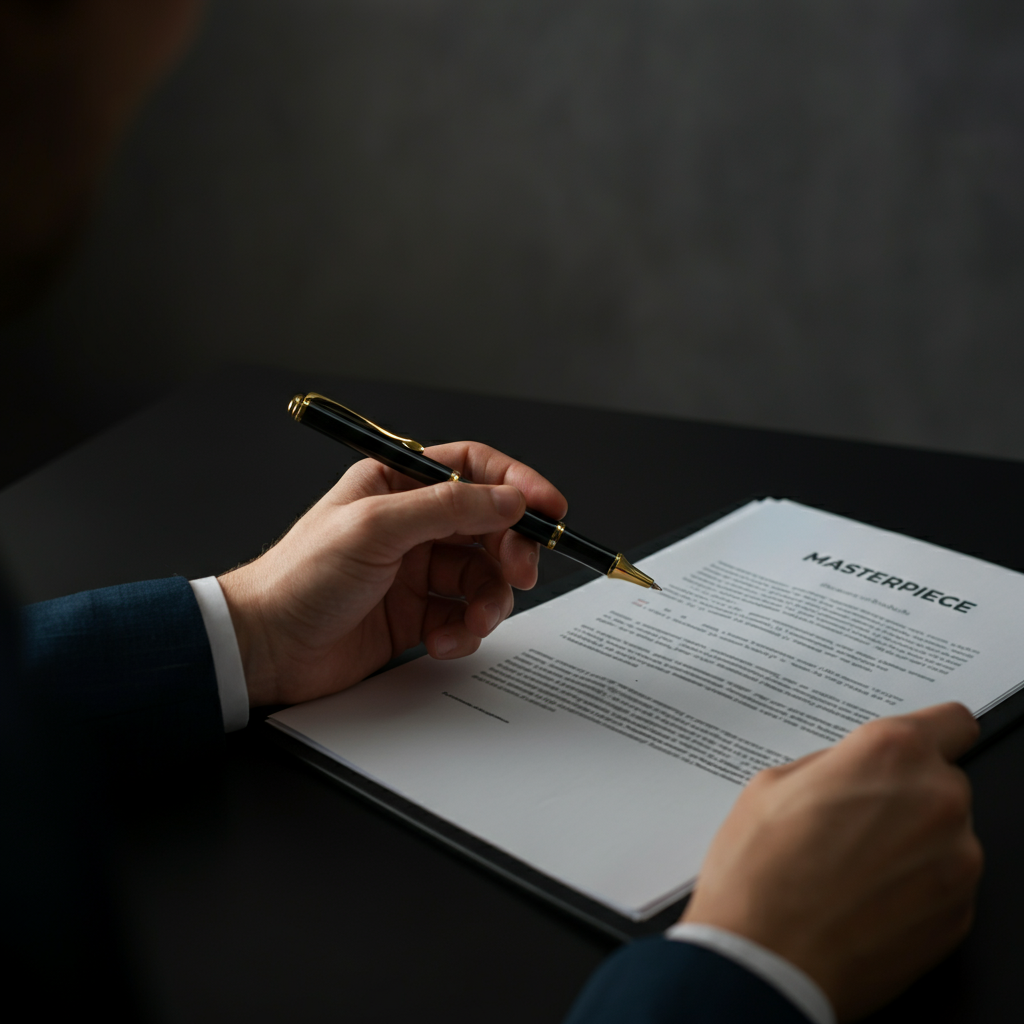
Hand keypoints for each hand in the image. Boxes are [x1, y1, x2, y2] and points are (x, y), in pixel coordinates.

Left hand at [217, 441, 566, 707]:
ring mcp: (415, 571)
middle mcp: (411, 524)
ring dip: (489, 600)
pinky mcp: (415, 615)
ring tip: (474, 620)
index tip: (549, 508)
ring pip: (482, 576)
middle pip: (488, 525)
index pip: (473, 470)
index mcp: (396, 485)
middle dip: (511, 550)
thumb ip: (447, 508)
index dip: (516, 485)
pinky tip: (442, 641)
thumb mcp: (375, 528)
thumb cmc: (299, 577)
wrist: (265, 649)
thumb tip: (508, 499)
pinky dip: (464, 630)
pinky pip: (463, 615)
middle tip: (521, 573)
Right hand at [680, 703, 981, 1021]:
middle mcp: (938, 801)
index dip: (929, 733)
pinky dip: (915, 887)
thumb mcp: (770, 785)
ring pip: (945, 834)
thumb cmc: (758, 872)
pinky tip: (864, 898)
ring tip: (852, 865)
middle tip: (853, 818)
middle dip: (906, 793)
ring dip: (912, 841)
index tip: (914, 749)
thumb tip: (852, 772)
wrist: (763, 963)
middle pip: (942, 781)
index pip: (952, 722)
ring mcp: (957, 863)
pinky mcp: (959, 916)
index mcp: (891, 755)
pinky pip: (945, 884)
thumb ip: (831, 766)